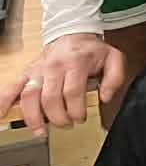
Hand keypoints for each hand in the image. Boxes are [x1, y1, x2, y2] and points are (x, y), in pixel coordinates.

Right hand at [2, 33, 124, 133]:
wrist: (72, 33)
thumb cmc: (91, 50)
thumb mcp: (113, 58)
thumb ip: (115, 78)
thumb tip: (105, 97)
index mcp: (76, 63)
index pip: (72, 91)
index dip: (75, 109)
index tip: (80, 118)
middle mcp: (54, 66)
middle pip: (50, 97)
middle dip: (58, 117)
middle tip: (66, 125)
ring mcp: (38, 70)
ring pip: (29, 96)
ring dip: (33, 117)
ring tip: (40, 131)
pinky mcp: (26, 73)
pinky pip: (11, 88)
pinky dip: (4, 102)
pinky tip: (2, 115)